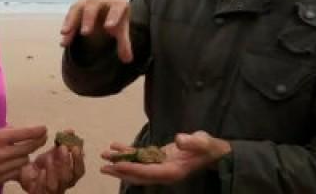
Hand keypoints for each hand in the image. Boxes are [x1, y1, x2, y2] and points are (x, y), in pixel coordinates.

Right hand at [0, 126, 46, 185]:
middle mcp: (1, 153)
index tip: (44, 129)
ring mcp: (1, 167)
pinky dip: (19, 165)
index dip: (37, 131)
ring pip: (25, 160)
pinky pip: (17, 171)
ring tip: (25, 150)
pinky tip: (17, 161)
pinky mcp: (0, 178)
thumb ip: (5, 131)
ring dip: (27, 154)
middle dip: (38, 141)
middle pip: (29, 148)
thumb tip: (20, 131)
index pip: (24, 133)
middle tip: (43, 137)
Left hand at [18, 142, 85, 192]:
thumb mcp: (53, 152)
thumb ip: (62, 143)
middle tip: (63, 148)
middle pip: (69, 178)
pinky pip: (41, 191)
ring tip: (48, 157)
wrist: (25, 172)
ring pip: (55, 186)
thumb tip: (71, 131)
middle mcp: (62, 185)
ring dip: (53, 170)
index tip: (75, 146)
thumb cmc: (43, 164)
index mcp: (69, 176)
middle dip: (67, 162)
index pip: (79, 171)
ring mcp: (50, 192)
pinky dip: (42, 181)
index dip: (79, 160)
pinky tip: (41, 171)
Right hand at [60, 0, 132, 62]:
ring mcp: (88, 1)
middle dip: (89, 18)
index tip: (109, 27)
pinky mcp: (78, 6)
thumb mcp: (121, 30)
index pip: (117, 6)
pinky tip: (64, 40)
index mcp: (117, 2)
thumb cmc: (116, 19)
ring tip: (65, 34)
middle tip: (85, 33)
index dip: (114, 15)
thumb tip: (127, 60)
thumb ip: (124, 44)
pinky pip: (70, 14)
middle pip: (94, 4)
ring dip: (71, 21)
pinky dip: (66, 26)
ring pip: (78, 8)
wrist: (107, 6)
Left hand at [100, 131, 230, 184]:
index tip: (118, 166)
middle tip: (103, 167)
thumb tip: (179, 140)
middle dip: (120, 171)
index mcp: (173, 171)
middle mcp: (164, 172)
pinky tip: (116, 146)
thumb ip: (193, 142)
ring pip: (136, 167)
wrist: (212, 151)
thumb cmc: (209, 147)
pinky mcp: (158, 159)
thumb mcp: (204, 142)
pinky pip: (140, 157)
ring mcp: (160, 167)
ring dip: (120, 162)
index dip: (133, 169)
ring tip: (104, 156)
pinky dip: (128, 152)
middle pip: (138, 175)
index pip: (149, 172)